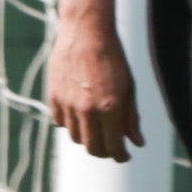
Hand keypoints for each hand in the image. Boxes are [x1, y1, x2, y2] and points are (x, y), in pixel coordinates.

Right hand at [47, 15, 143, 161]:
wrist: (86, 35)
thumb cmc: (114, 60)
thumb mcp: (130, 89)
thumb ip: (131, 118)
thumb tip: (138, 143)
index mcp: (110, 108)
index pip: (113, 146)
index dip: (120, 156)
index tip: (124, 156)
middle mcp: (86, 110)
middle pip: (92, 147)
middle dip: (104, 152)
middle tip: (112, 148)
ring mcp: (67, 104)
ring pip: (75, 137)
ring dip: (88, 139)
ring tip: (99, 131)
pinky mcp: (54, 97)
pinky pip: (61, 122)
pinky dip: (72, 125)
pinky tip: (82, 117)